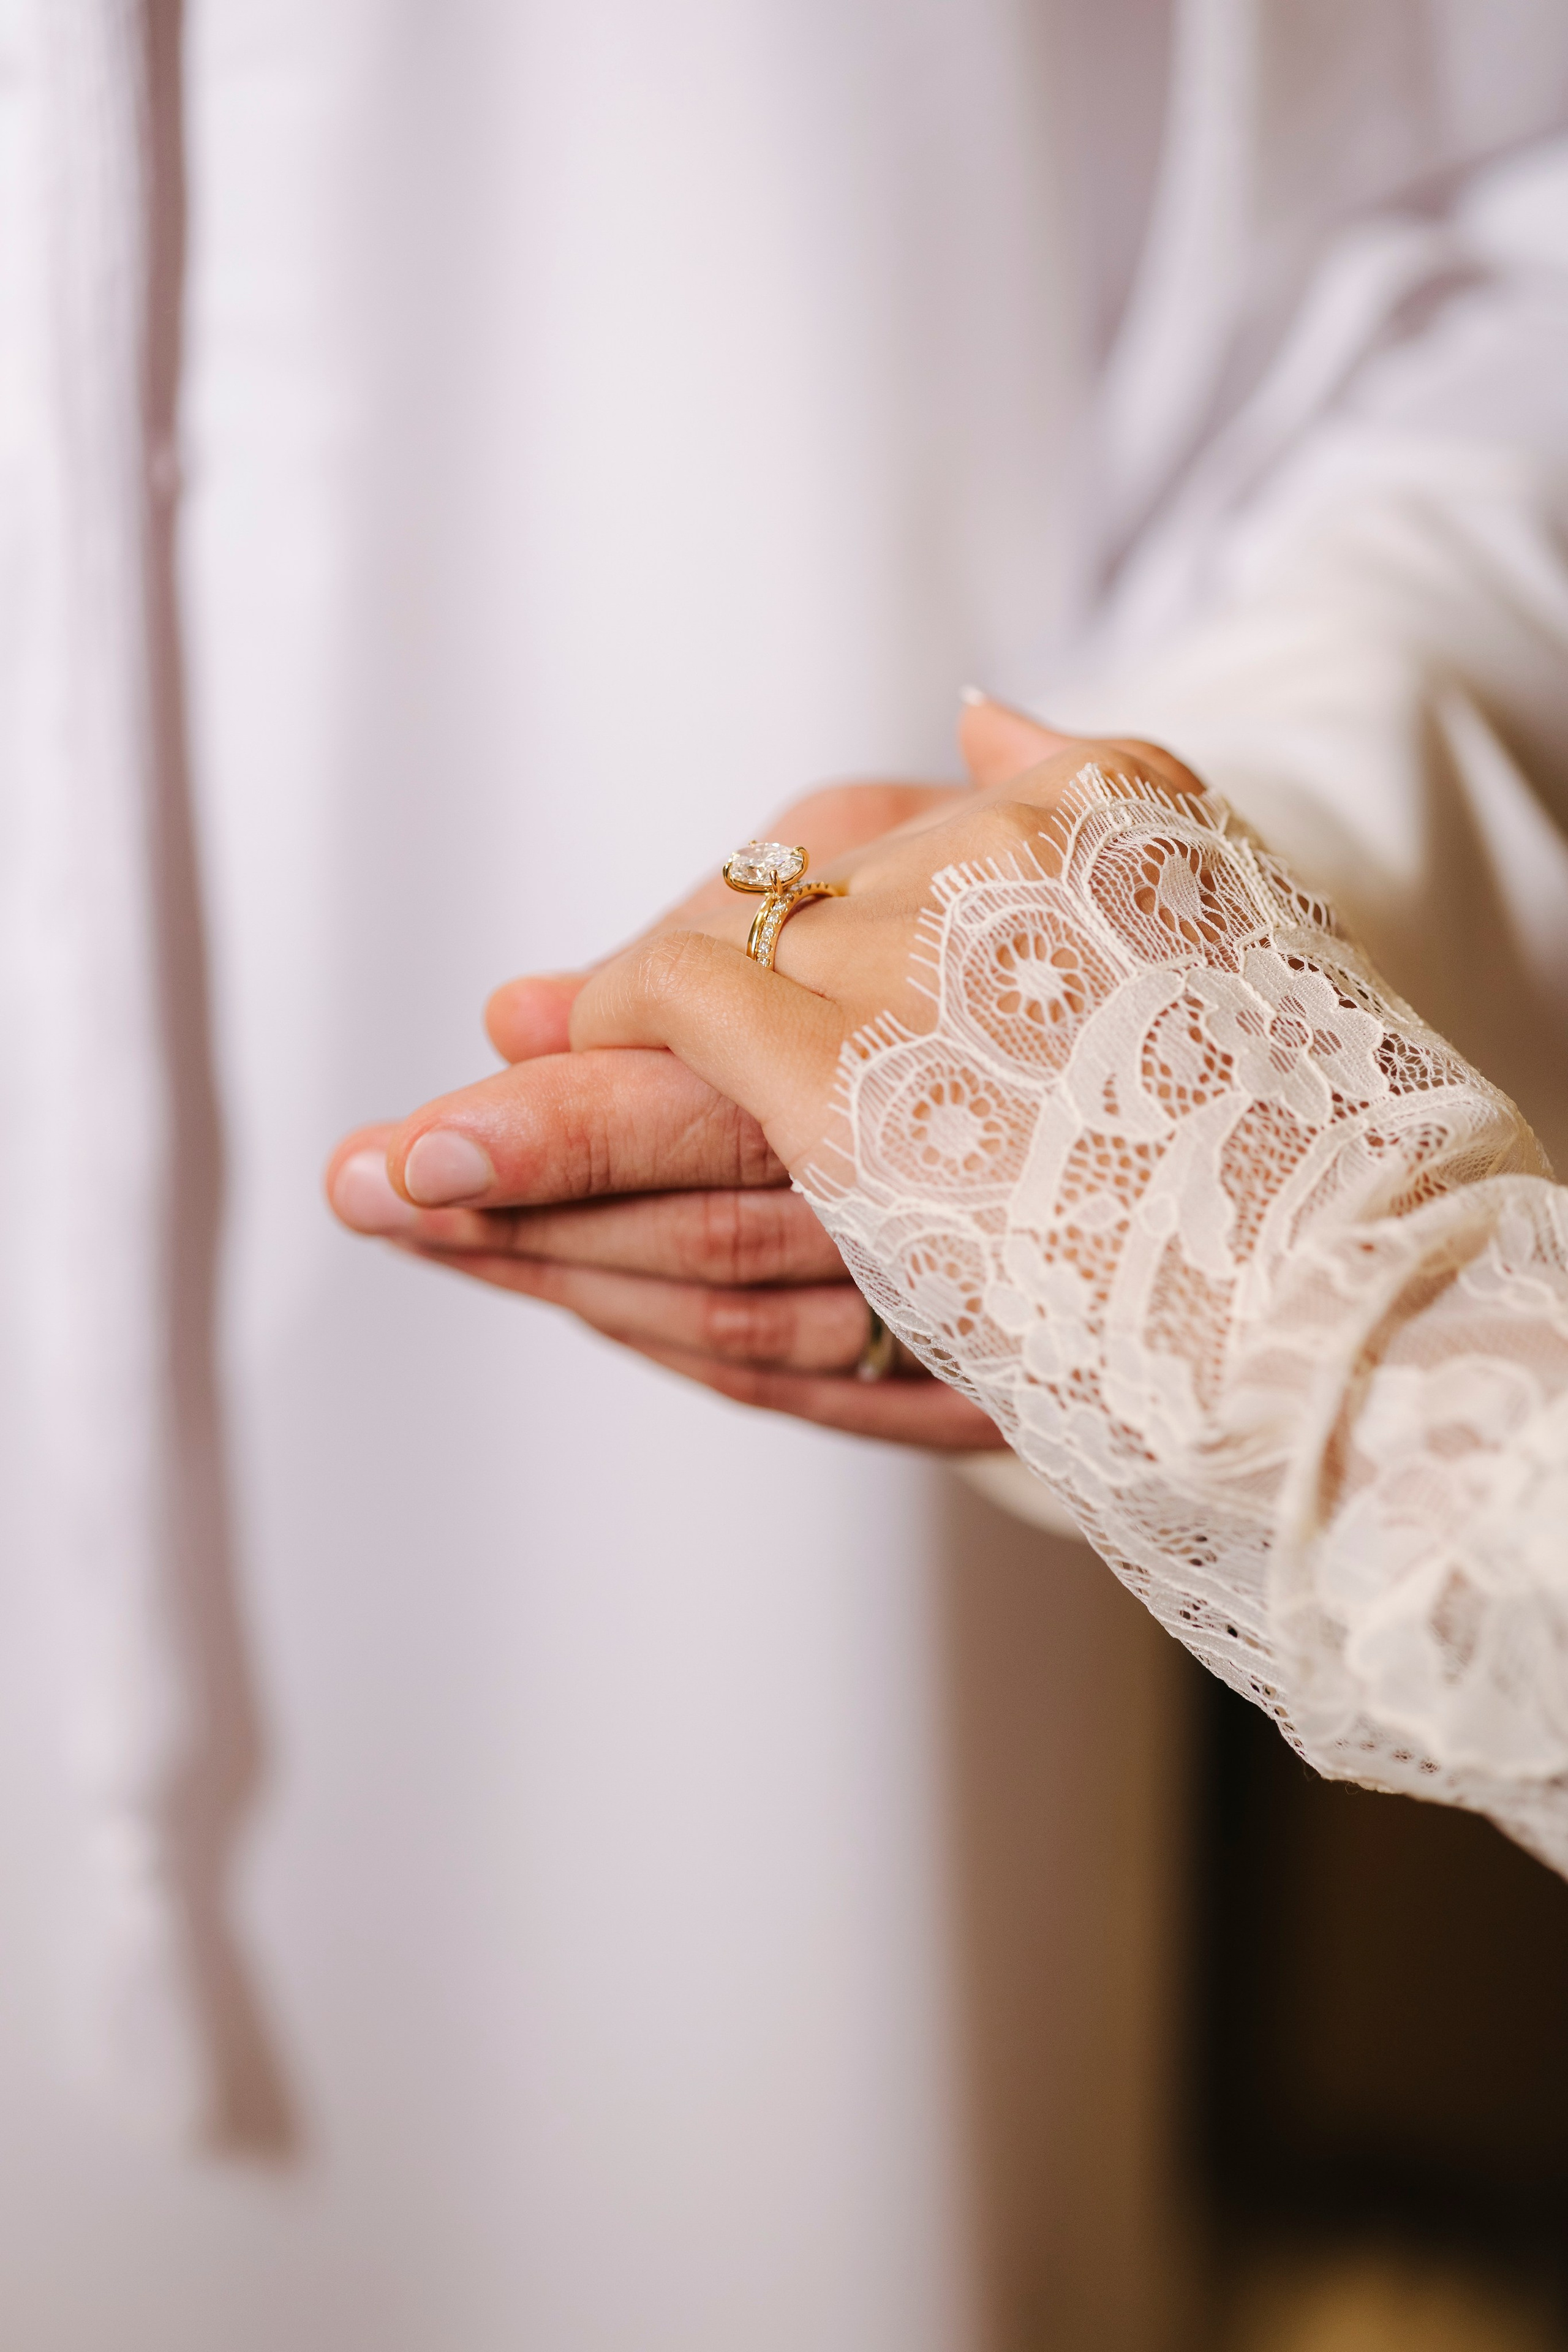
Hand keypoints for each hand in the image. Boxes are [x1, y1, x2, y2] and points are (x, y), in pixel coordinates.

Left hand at [326, 701, 1075, 1444]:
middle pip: (688, 1199)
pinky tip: (589, 1311)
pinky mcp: (988, 1371)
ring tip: (430, 1245)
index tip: (419, 1137)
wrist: (1273, 1103)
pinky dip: (677, 1346)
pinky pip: (799, 1382)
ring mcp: (966, 1288)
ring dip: (566, 1281)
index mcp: (923, 1014)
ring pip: (726, 1303)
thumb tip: (515, 1006)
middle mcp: (939, 1166)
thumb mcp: (908, 854)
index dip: (550, 1109)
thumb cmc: (1075, 925)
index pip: (692, 1056)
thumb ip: (728, 910)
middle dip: (511, 1201)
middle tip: (363, 1190)